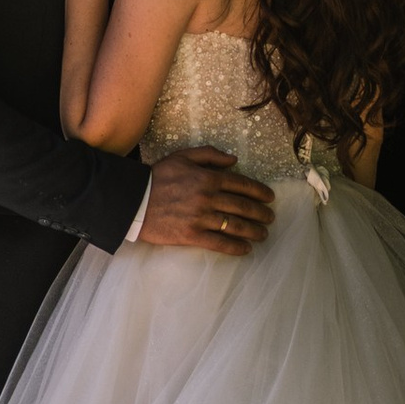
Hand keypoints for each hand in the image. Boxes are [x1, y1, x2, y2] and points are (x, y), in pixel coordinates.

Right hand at [137, 148, 274, 254]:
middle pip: (243, 207)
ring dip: (253, 231)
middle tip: (270, 218)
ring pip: (235, 226)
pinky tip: (245, 249)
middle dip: (261, 213)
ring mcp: (201, 218)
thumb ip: (210, 155)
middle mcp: (208, 198)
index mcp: (208, 177)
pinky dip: (235, 247)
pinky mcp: (191, 235)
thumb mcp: (183, 156)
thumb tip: (234, 160)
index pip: (242, 185)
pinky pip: (219, 243)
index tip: (270, 198)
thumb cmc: (158, 176)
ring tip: (263, 235)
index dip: (260, 192)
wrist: (133, 200)